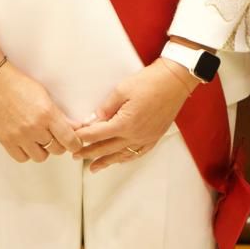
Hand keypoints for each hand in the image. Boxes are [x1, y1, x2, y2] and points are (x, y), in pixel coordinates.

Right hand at [0, 62, 83, 163]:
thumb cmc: (19, 85)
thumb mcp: (45, 96)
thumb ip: (60, 115)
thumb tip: (75, 127)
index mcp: (47, 114)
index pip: (68, 138)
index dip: (75, 144)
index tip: (75, 144)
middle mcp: (34, 127)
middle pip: (56, 149)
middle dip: (60, 145)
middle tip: (57, 138)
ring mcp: (19, 136)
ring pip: (40, 157)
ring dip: (43, 150)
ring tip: (40, 140)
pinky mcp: (6, 141)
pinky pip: (22, 158)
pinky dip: (27, 153)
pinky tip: (27, 143)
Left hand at [74, 59, 193, 171]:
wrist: (175, 80)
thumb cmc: (150, 81)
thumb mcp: (122, 89)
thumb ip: (106, 108)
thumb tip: (92, 121)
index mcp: (125, 123)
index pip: (97, 134)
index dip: (83, 136)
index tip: (74, 137)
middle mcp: (135, 135)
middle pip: (106, 148)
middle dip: (89, 153)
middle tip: (76, 156)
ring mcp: (146, 138)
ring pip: (121, 155)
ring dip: (106, 161)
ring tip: (93, 168)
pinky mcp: (155, 136)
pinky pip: (138, 153)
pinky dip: (126, 158)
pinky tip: (120, 160)